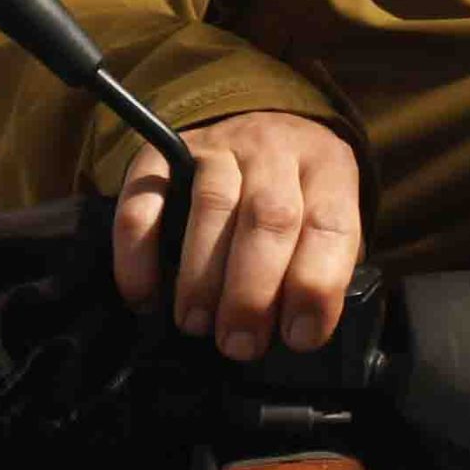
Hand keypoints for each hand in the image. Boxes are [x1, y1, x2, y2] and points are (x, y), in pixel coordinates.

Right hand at [113, 110, 361, 361]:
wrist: (259, 126)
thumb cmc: (298, 196)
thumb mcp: (326, 219)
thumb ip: (322, 266)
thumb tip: (300, 330)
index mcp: (328, 167)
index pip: (330, 224)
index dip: (315, 285)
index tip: (298, 336)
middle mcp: (277, 149)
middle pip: (270, 216)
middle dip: (253, 292)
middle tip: (239, 342)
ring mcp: (220, 146)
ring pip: (212, 205)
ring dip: (201, 277)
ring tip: (197, 323)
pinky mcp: (166, 153)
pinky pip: (145, 198)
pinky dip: (138, 252)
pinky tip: (145, 294)